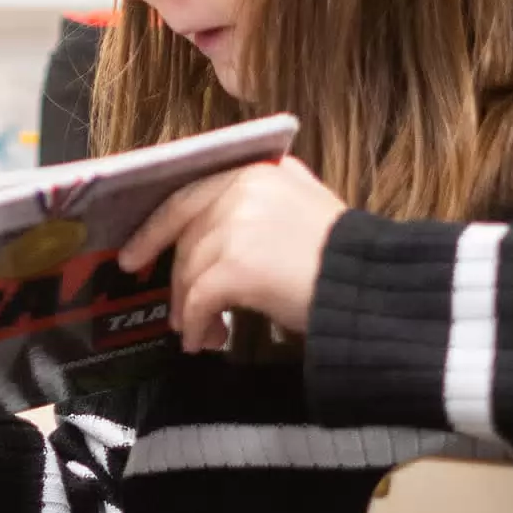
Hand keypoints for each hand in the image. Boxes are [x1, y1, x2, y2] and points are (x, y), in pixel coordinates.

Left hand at [120, 156, 346, 348]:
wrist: (378, 288)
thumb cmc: (347, 260)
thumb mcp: (303, 209)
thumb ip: (260, 206)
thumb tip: (209, 232)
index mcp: (258, 171)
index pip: (188, 196)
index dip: (156, 229)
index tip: (134, 255)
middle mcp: (243, 189)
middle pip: (186, 235)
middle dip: (176, 279)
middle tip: (177, 313)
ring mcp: (237, 225)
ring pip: (190, 269)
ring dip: (189, 308)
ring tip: (201, 334)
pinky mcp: (237, 265)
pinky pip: (200, 298)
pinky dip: (196, 323)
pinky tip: (204, 341)